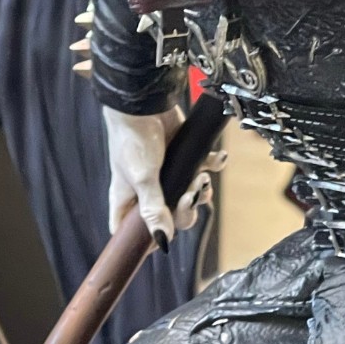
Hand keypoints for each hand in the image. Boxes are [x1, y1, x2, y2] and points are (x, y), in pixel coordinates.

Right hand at [103, 107, 222, 242]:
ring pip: (189, 196)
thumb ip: (154, 209)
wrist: (146, 102)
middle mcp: (147, 190)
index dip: (147, 241)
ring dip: (201, 190)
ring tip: (202, 176)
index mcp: (128, 199)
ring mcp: (167, 175)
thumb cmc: (134, 139)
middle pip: (169, 219)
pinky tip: (216, 159)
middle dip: (185, 212)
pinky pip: (202, 169)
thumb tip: (164, 241)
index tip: (165, 240)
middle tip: (190, 195)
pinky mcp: (184, 157)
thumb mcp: (142, 178)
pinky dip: (212, 166)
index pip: (130, 232)